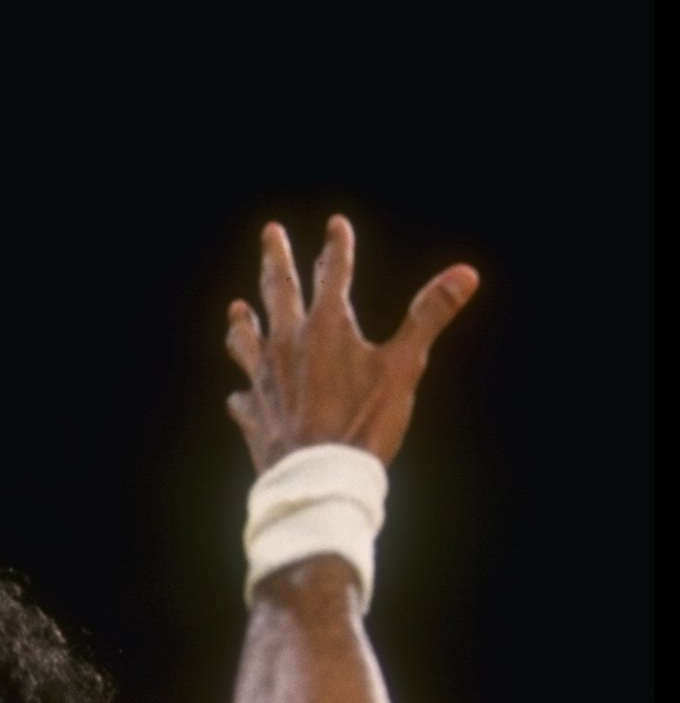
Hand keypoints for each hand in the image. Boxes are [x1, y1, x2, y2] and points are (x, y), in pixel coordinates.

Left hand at [225, 216, 477, 470]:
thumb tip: (466, 273)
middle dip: (277, 258)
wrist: (318, 478)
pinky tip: (241, 394)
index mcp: (326, 326)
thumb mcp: (405, 366)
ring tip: (237, 307)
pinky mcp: (253, 413)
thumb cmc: (363, 423)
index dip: (337, 246)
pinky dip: (243, 393)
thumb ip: (429, 316)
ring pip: (247, 339)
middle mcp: (287, 344)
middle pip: (279, 291)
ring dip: (243, 321)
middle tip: (271, 233)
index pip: (333, 272)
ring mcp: (265, 378)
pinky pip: (242, 398)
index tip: (335, 224)